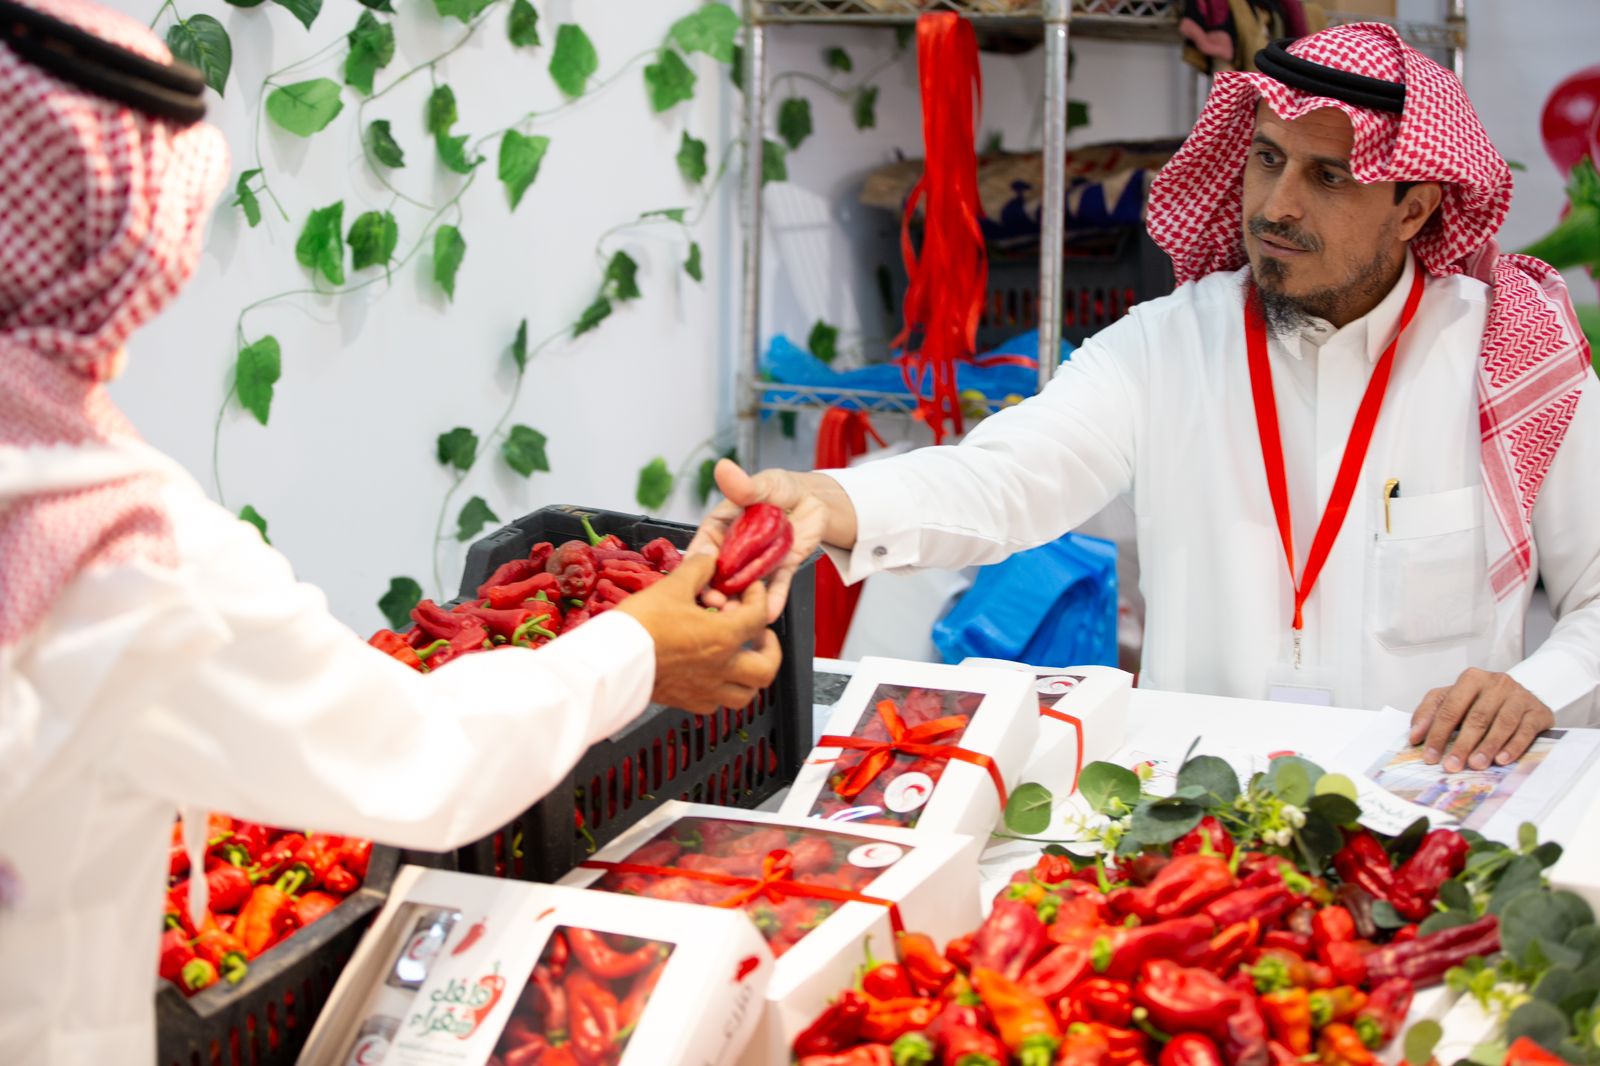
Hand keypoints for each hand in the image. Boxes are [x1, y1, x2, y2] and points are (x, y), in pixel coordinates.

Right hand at [617, 553, 781, 713]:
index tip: (750, 590)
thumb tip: (709, 556)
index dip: (758, 598)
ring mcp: (705, 690)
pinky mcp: (685, 702)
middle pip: (766, 669)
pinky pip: (715, 704)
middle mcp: (721, 668)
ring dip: (748, 676)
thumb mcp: (671, 587)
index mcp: (723, 638)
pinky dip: (721, 691)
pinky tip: (710, 675)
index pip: (759, 617)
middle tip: (759, 634)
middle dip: (769, 649)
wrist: (609, 661)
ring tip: (740, 658)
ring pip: (745, 694)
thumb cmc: (640, 625)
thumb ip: (697, 568)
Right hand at [685, 459, 839, 622]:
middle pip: (720, 575)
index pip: (703, 548)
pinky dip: (773, 600)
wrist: (813, 498)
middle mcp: (736, 549)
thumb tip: (724, 468)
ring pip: (745, 587)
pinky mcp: (780, 569)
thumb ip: (743, 485)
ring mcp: (757, 562)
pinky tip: (769, 613)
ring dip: (740, 603)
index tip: (693, 578)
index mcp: (722, 527)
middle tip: (715, 604)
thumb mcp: (762, 484)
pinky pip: (775, 587)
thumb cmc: (780, 488)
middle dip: (716, 591)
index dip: (697, 563)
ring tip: (737, 616)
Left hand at [1409, 668, 1554, 772]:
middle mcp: (1496, 683)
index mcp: (1471, 679)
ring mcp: (1520, 696)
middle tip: (1452, 765)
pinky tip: (1501, 759)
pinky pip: (1524, 730)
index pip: (1450, 708)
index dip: (1438, 733)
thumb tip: (1415, 736)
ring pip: (1501, 724)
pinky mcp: (1538, 711)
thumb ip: (1430, 713)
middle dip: (1462, 744)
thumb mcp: (1452, 699)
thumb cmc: (1481, 700)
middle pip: (1476, 718)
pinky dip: (1512, 746)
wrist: (1521, 695)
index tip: (1430, 756)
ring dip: (1487, 747)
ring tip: (1475, 765)